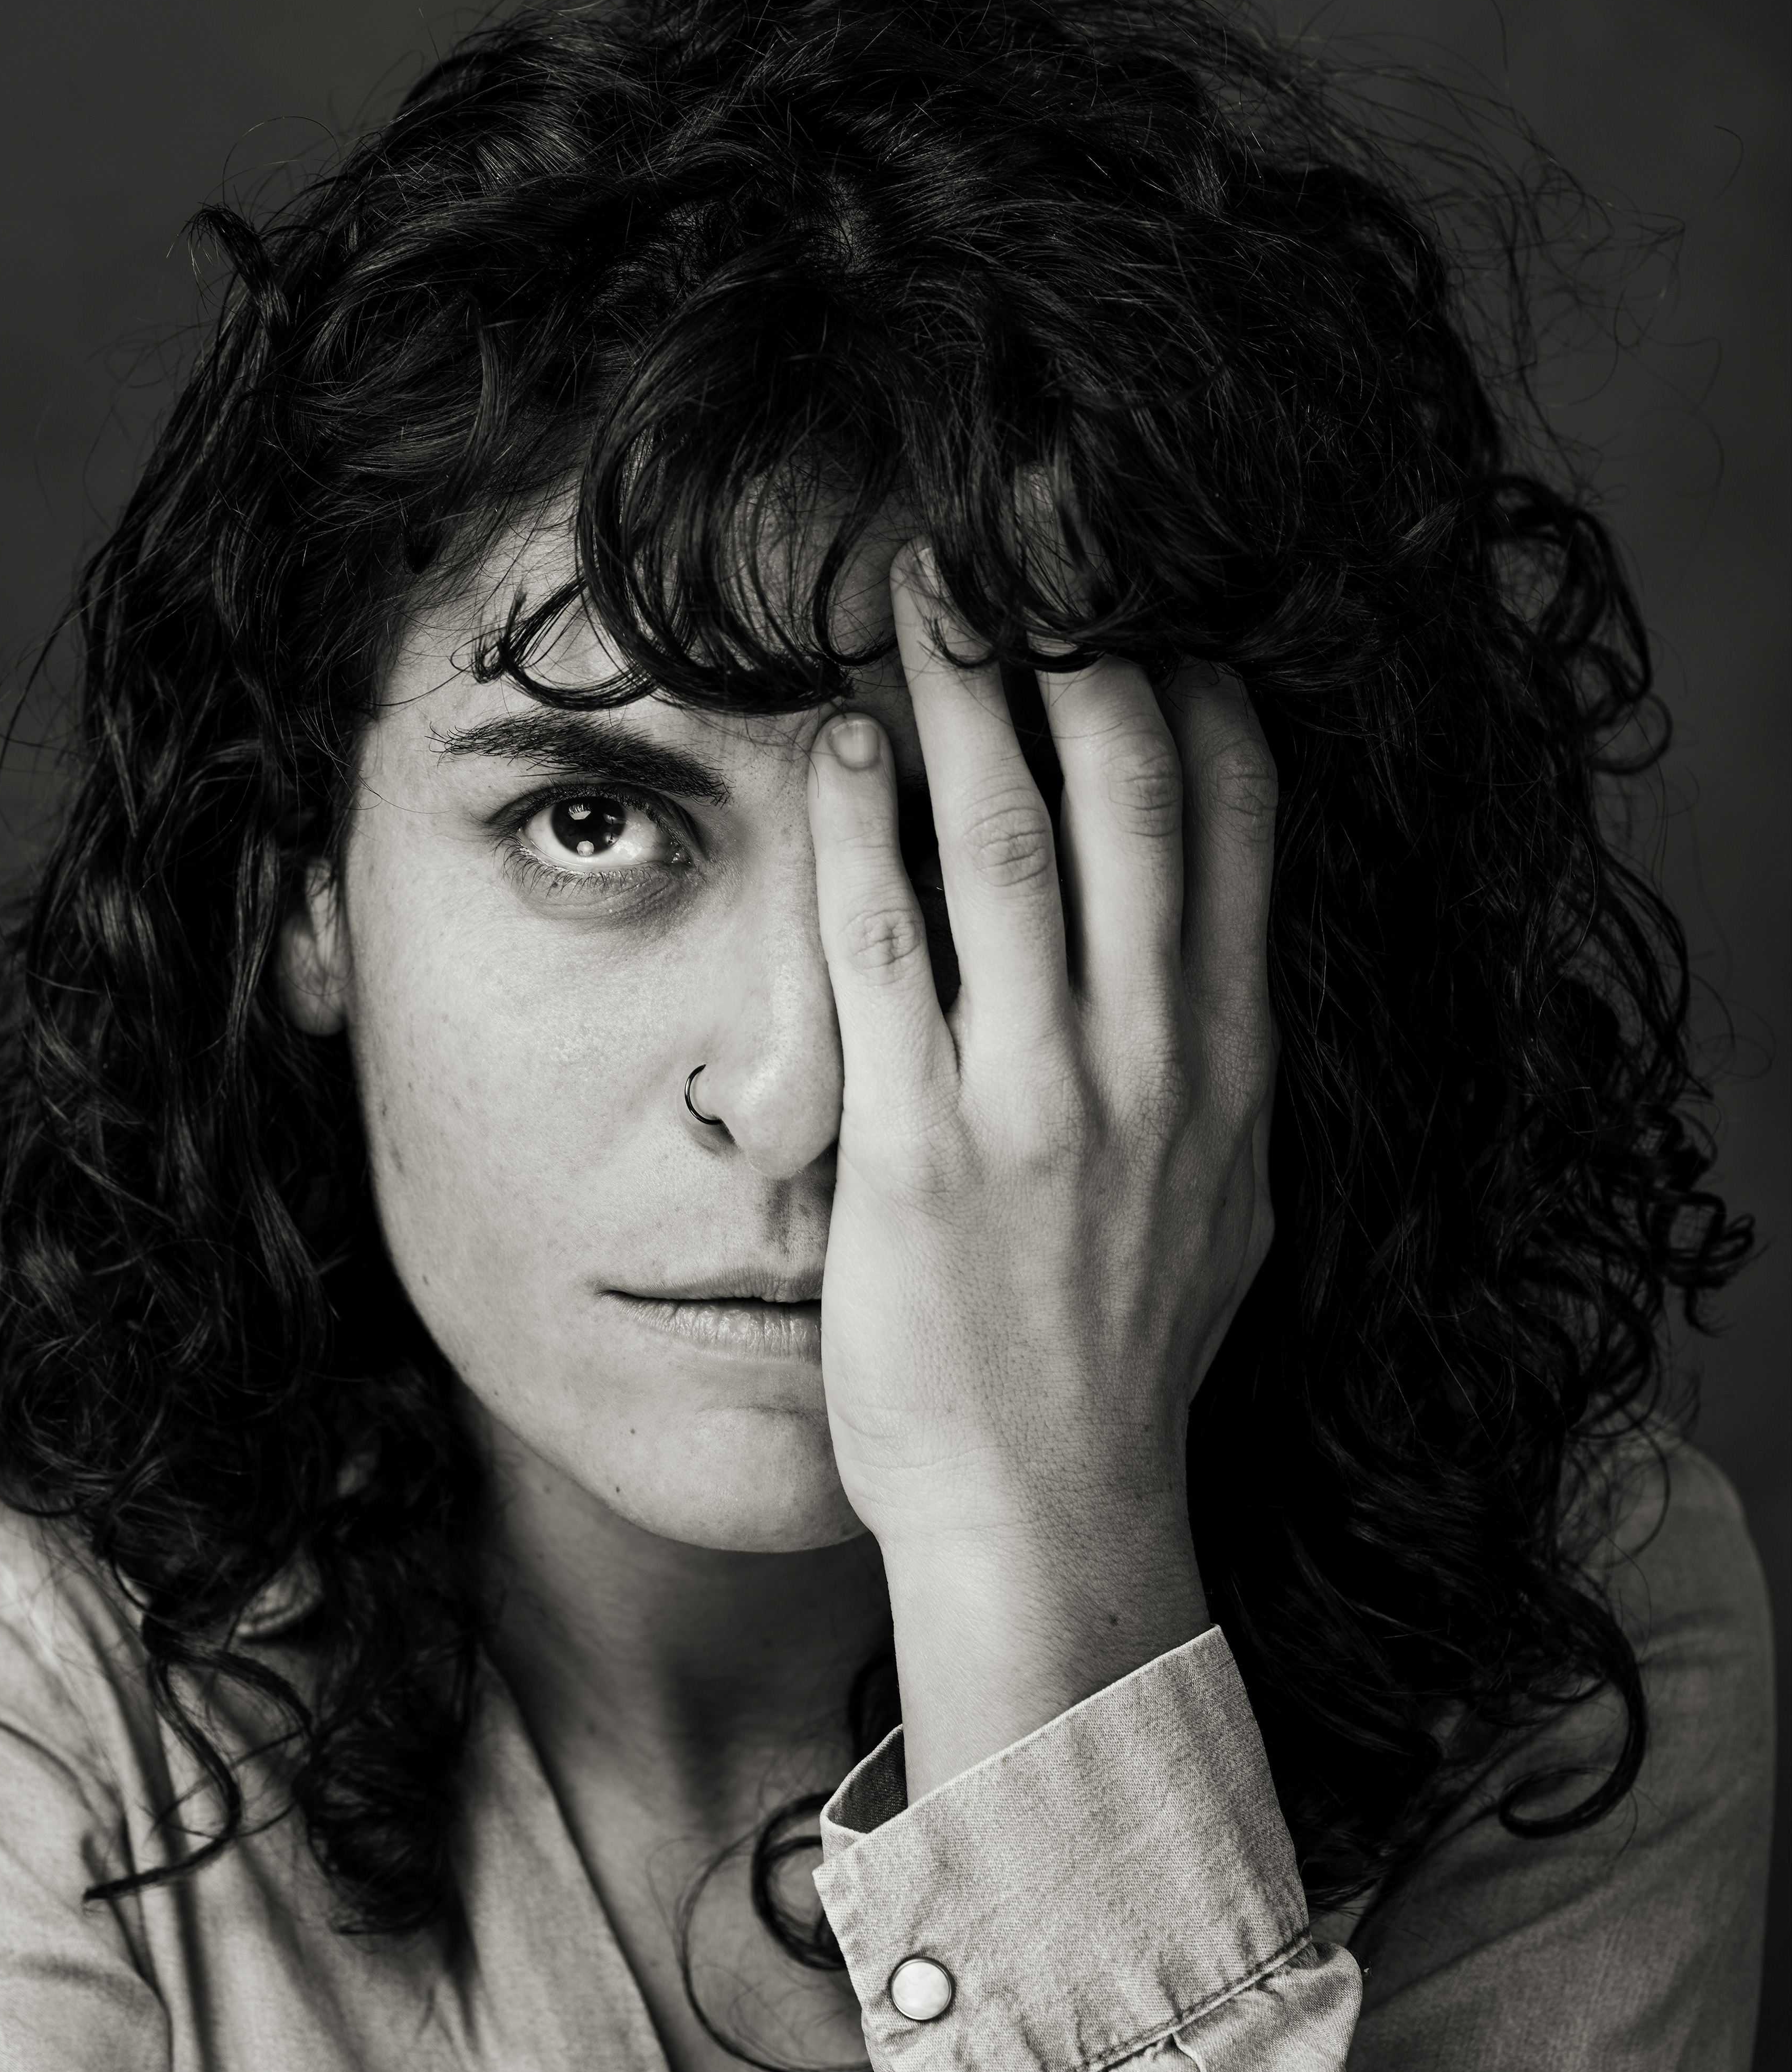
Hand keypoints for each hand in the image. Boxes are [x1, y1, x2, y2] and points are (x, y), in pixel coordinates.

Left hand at [806, 545, 1275, 1794]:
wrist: (1053, 1514)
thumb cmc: (1119, 1363)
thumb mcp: (1222, 1206)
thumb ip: (1216, 1074)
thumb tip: (1210, 964)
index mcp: (1229, 1067)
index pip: (1238, 828)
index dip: (1193, 694)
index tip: (1143, 614)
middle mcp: (1150, 1061)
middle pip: (1129, 793)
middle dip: (1076, 647)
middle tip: (1018, 556)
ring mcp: (1035, 1100)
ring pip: (1005, 839)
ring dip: (963, 696)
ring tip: (921, 598)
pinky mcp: (915, 1147)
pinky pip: (881, 945)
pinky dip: (856, 827)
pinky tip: (834, 746)